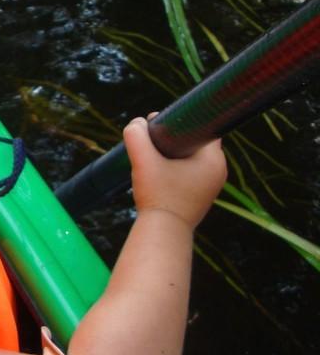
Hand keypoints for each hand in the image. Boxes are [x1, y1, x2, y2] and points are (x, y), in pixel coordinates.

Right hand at [124, 115, 226, 229]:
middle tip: (153, 143)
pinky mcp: (202, 196)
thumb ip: (136, 136)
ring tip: (154, 160)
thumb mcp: (143, 161)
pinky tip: (160, 174)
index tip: (159, 125)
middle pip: (196, 142)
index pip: (201, 127)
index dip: (179, 121)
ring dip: (175, 155)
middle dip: (174, 139)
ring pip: (193, 158)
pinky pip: (191, 173)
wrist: (163, 232)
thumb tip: (137, 123)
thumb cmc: (157, 195)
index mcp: (213, 159)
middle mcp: (219, 171)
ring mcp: (212, 185)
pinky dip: (177, 169)